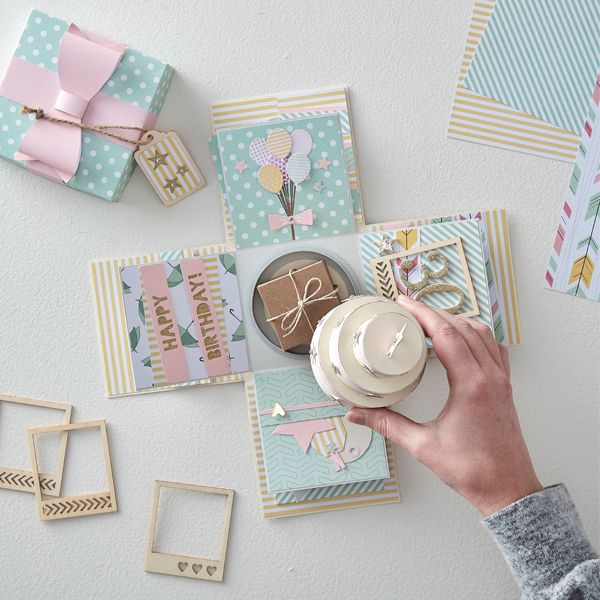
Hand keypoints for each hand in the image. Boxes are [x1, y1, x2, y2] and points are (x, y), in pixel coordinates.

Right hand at [347, 296, 542, 516]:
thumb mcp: (423, 446)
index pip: (446, 335)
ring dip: (456, 321)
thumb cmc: (471, 470)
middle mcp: (490, 376)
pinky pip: (494, 348)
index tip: (403, 303)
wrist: (508, 489)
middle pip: (463, 328)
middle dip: (434, 313)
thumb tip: (356, 414)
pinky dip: (476, 334)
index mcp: (471, 386)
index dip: (423, 314)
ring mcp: (501, 380)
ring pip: (482, 333)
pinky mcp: (505, 387)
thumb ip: (387, 425)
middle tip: (409, 308)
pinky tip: (461, 339)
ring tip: (430, 319)